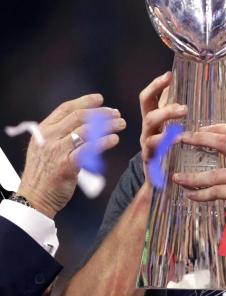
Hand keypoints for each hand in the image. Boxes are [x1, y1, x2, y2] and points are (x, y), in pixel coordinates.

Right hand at [17, 94, 125, 217]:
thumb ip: (61, 134)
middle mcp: (49, 137)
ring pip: (85, 131)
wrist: (35, 197)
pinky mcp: (66, 165)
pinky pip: (88, 150)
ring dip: (107, 125)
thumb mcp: (46, 147)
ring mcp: (57, 151)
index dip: (85, 102)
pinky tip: (114, 139)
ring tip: (121, 125)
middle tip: (117, 114)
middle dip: (101, 113)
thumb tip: (86, 124)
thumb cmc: (44, 173)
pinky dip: (103, 143)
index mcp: (44, 130)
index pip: (66, 108)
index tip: (100, 99)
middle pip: (79, 117)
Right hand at [138, 72, 186, 183]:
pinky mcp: (150, 159)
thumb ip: (174, 113)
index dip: (156, 85)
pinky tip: (175, 141)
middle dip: (164, 107)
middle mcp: (147, 130)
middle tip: (184, 107)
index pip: (149, 98)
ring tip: (183, 119)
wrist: (158, 180)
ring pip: (150, 128)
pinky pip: (154, 149)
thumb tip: (186, 90)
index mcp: (152, 120)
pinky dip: (164, 144)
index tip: (169, 75)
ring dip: (165, 119)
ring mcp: (147, 144)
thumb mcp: (170, 129)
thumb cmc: (168, 150)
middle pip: (149, 112)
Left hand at [172, 124, 225, 254]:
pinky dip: (199, 195)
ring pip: (212, 174)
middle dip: (197, 138)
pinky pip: (213, 192)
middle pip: (221, 142)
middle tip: (180, 139)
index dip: (216, 127)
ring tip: (177, 178)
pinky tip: (189, 195)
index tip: (199, 130)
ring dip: (191, 177)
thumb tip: (224, 151)